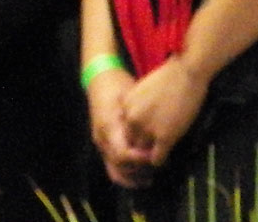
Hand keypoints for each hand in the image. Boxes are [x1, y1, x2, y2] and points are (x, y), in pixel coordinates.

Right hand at [86, 68, 155, 188]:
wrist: (101, 79)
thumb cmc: (119, 86)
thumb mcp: (131, 99)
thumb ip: (139, 120)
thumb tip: (157, 139)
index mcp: (109, 127)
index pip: (124, 154)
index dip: (141, 159)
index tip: (156, 155)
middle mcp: (102, 139)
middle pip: (119, 167)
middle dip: (138, 172)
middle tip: (156, 169)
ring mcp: (100, 143)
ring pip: (115, 170)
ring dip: (132, 177)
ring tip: (150, 177)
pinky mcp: (103, 144)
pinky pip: (113, 165)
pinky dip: (126, 173)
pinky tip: (141, 174)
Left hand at [120, 56, 209, 168]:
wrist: (188, 71)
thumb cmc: (170, 76)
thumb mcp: (144, 87)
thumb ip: (137, 104)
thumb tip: (140, 119)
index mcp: (126, 106)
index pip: (125, 127)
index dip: (136, 132)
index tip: (146, 134)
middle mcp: (133, 119)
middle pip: (132, 141)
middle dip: (141, 145)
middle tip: (152, 146)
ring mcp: (147, 129)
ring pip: (142, 153)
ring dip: (150, 154)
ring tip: (159, 153)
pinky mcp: (164, 137)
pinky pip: (157, 158)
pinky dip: (160, 160)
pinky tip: (166, 155)